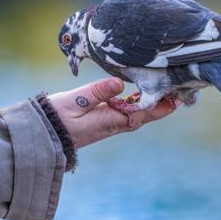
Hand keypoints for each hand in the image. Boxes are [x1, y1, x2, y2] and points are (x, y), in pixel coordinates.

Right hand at [49, 77, 177, 148]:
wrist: (41, 136)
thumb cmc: (56, 117)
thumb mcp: (75, 101)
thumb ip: (97, 92)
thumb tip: (120, 83)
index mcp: (110, 120)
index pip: (142, 113)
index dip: (161, 106)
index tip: (178, 98)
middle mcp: (112, 124)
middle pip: (144, 115)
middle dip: (161, 105)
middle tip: (178, 91)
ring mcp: (107, 124)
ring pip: (135, 114)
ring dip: (150, 105)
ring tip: (164, 92)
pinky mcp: (100, 122)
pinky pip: (124, 113)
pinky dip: (135, 104)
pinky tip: (137, 96)